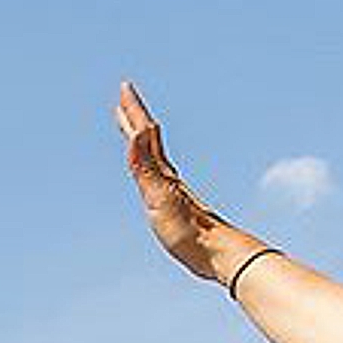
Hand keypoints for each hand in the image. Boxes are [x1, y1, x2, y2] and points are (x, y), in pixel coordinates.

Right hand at [116, 80, 245, 282]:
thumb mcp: (159, 197)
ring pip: (154, 156)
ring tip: (136, 130)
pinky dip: (150, 165)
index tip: (125, 87)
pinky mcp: (176, 207)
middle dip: (135, 118)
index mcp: (162, 172)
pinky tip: (154, 171)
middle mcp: (168, 177)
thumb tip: (137, 131)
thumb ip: (144, 165)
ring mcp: (173, 191)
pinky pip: (157, 176)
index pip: (144, 134)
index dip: (133, 111)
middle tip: (125, 99)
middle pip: (149, 140)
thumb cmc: (188, 230)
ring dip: (143, 139)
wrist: (217, 254)